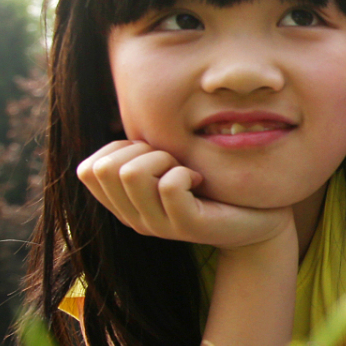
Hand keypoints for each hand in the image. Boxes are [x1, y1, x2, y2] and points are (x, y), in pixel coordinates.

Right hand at [76, 140, 293, 252]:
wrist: (258, 218)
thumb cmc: (212, 183)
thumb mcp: (168, 164)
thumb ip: (142, 151)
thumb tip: (129, 119)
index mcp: (123, 203)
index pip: (87, 170)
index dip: (118, 151)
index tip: (152, 155)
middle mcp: (132, 218)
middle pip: (104, 169)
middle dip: (140, 152)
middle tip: (172, 162)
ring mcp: (158, 226)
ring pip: (131, 174)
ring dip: (161, 159)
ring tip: (184, 170)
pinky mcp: (187, 227)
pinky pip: (169, 186)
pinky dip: (185, 172)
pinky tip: (199, 181)